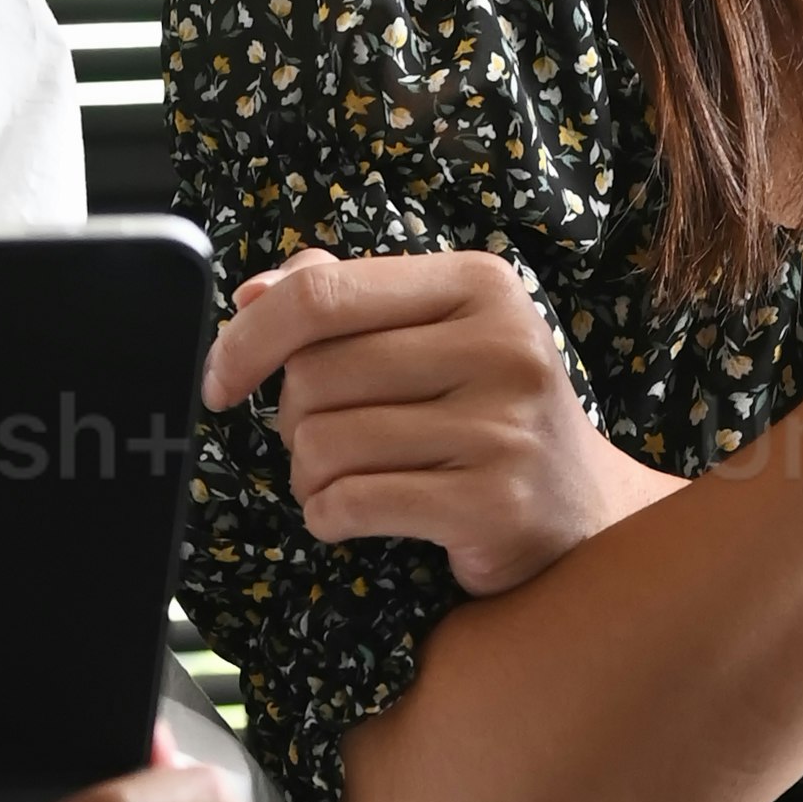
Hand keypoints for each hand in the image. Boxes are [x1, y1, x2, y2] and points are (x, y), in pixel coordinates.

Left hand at [198, 248, 676, 593]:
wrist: (583, 509)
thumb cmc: (487, 414)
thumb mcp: (436, 333)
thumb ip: (346, 300)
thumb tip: (252, 294)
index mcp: (480, 284)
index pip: (324, 294)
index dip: (249, 338)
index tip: (219, 379)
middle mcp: (502, 346)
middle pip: (315, 377)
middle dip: (294, 420)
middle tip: (327, 440)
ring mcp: (503, 428)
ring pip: (324, 445)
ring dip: (309, 477)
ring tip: (347, 482)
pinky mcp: (494, 506)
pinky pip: (353, 504)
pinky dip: (329, 517)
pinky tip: (355, 517)